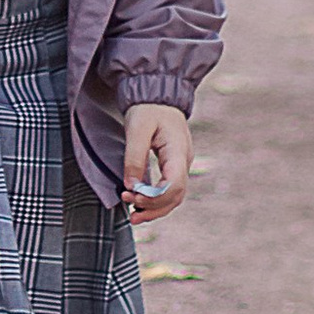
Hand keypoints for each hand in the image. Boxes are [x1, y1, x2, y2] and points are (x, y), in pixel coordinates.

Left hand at [121, 103, 190, 221]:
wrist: (157, 97)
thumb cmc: (148, 109)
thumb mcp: (137, 129)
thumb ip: (134, 156)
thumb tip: (131, 185)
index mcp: (178, 150)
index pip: (175, 184)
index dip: (155, 197)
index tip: (133, 196)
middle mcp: (183, 161)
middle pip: (176, 196)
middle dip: (153, 208)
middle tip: (130, 213)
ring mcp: (180, 165)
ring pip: (174, 197)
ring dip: (155, 209)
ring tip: (133, 216)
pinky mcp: (173, 167)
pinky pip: (168, 190)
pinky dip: (155, 201)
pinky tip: (140, 205)